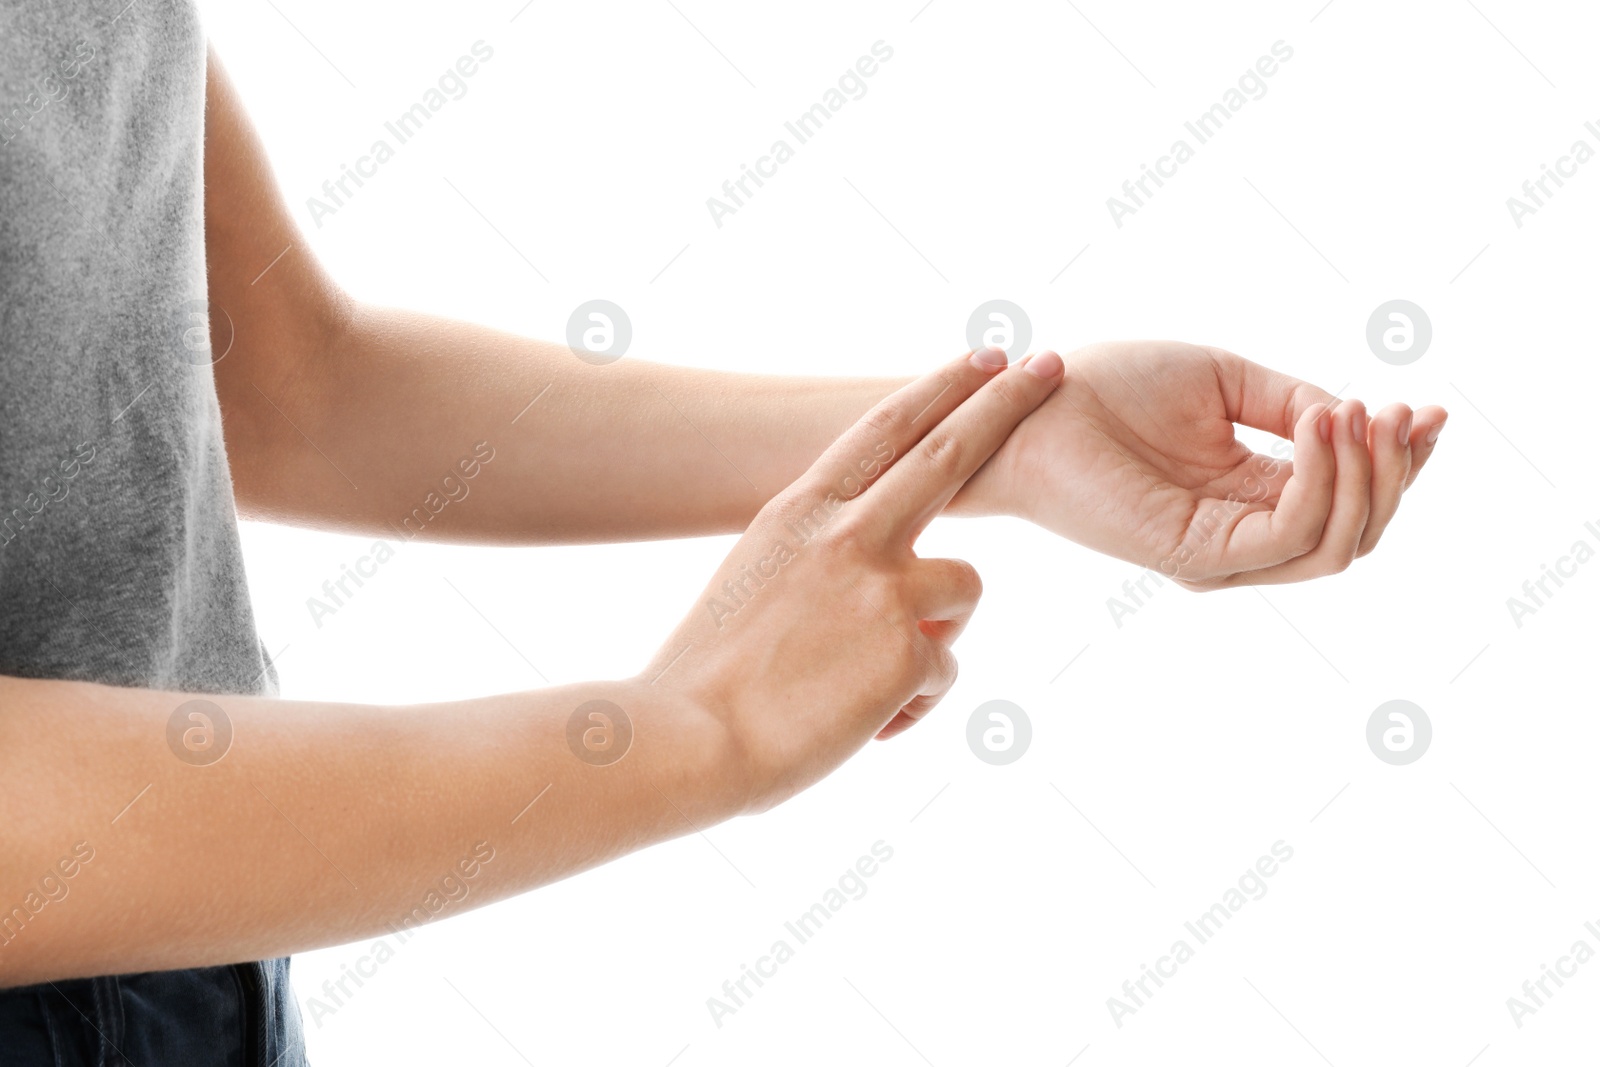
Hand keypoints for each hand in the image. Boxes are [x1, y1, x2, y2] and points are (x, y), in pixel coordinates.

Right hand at [643, 348, 1063, 812]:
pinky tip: (858, 725)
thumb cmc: (709, 678)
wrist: (688, 742)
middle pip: (950, 451)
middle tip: (1049, 364)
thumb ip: (818, 553)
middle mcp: (846, 534)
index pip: (885, 429)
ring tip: (874, 679)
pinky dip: (909, 706)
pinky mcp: (909, 653)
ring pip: (965, 587)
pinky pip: (943, 673)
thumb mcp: (756, 580)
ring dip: (939, 631)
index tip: (984, 357)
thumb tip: (876, 564)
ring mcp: (883, 589)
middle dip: (1006, 402)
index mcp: (800, 512)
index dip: (940, 387)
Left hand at [964, 341, 1446, 588]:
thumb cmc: (1109, 385)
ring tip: (1361, 413)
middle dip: (1395, 474)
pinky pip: (1289, 534)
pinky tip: (1326, 424)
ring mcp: (1219, 554)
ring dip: (1368, 479)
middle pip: (1356, 533)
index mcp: (1251, 496)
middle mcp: (1241, 536)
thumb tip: (1359, 417)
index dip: (1401, 460)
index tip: (1430, 411)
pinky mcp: (1195, 555)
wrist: (1032, 399)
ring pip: (1335, 545)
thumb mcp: (1226, 381)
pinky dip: (1322, 481)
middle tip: (1402, 412)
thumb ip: (1294, 404)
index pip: (1349, 498)